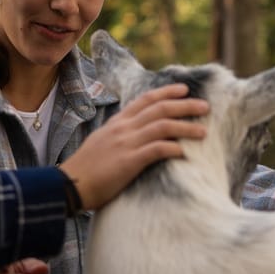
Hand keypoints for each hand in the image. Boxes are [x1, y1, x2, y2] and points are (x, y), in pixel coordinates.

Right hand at [60, 83, 208, 210]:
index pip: (145, 100)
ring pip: (163, 126)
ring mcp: (126, 143)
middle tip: (205, 106)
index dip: (166, 92)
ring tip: (203, 131)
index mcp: (117, 122)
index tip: (184, 89)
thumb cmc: (86, 169)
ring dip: (186, 127)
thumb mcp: (102, 143)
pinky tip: (185, 153)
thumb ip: (119, 136)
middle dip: (185, 105)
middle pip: (160, 109)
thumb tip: (136, 136)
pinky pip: (157, 149)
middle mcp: (123, 128)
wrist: (69, 184)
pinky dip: (173, 148)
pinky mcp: (129, 161)